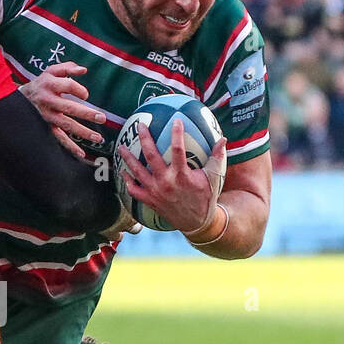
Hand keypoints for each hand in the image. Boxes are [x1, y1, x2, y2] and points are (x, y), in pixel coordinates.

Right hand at [19, 62, 106, 159]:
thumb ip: (67, 68)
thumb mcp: (50, 72)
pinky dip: (70, 146)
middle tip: (102, 118)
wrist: (17, 99)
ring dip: (82, 132)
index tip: (86, 95)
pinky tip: (81, 153)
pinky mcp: (45, 127)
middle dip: (86, 113)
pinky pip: (58, 137)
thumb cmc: (40, 84)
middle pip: (69, 107)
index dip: (79, 90)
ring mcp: (47, 116)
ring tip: (97, 138)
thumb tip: (84, 70)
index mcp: (50, 85)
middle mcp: (48, 101)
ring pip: (66, 125)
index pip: (68, 85)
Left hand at [118, 119, 225, 234]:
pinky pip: (134, 190)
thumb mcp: (213, 178)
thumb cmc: (205, 198)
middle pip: (151, 156)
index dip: (177, 133)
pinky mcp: (150, 201)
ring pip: (137, 172)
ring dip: (128, 158)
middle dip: (144, 139)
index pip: (178, 149)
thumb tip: (223, 138)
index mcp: (182, 175)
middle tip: (140, 125)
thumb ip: (217, 157)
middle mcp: (166, 182)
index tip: (175, 120)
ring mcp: (156, 192)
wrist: (197, 223)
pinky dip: (127, 181)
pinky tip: (122, 172)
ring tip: (120, 147)